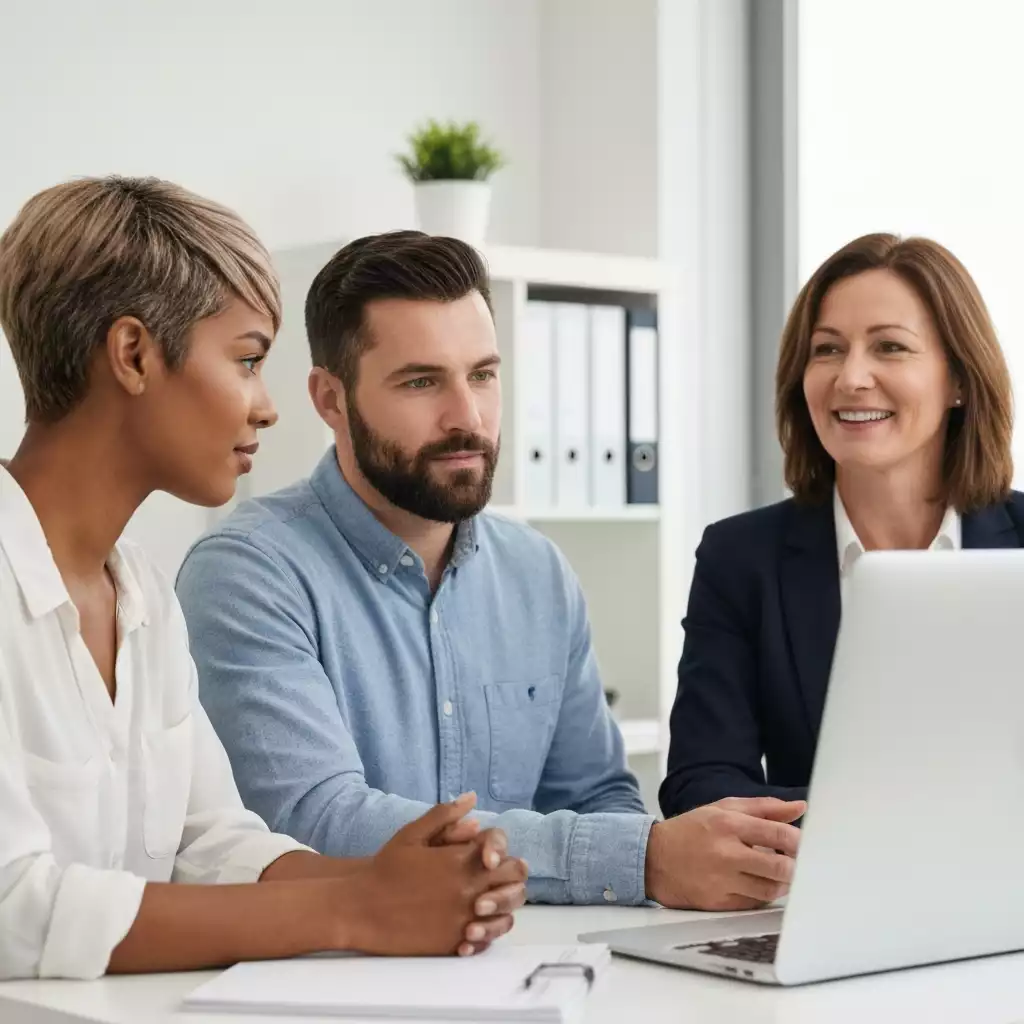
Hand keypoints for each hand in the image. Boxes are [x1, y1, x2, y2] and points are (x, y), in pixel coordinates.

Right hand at [340, 795, 527, 955]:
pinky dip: (486, 934)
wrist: (361, 908)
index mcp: (462, 862)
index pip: (507, 857)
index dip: (505, 856)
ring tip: (488, 903)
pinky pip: (486, 942)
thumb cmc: (386, 868)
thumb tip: (471, 798)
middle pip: (514, 885)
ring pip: (506, 917)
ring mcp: (463, 920)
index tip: (493, 858)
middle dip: (510, 880)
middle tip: (497, 879)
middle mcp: (469, 891)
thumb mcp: (412, 834)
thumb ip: (445, 815)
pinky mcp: (454, 944)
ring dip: (503, 908)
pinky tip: (473, 926)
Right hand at [645, 797, 805, 910]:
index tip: (805, 844)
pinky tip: (758, 883)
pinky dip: (762, 895)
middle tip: (797, 862)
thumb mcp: (724, 809)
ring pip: (771, 889)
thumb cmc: (692, 830)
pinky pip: (754, 903)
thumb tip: (801, 808)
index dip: (800, 841)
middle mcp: (726, 853)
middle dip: (796, 866)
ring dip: (783, 883)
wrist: (654, 859)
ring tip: (778, 873)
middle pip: (781, 867)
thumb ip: (765, 808)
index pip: (779, 834)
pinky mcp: (718, 903)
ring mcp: (721, 881)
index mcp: (728, 824)